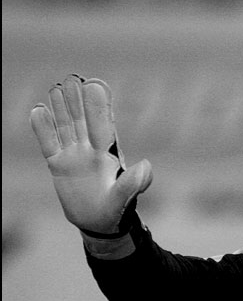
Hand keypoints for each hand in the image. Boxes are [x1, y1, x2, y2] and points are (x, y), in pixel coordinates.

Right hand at [30, 75, 151, 234]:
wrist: (98, 222)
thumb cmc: (116, 209)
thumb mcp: (124, 199)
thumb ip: (133, 183)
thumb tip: (145, 164)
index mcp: (109, 155)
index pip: (102, 126)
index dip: (98, 107)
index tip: (96, 85)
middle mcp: (91, 150)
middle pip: (82, 121)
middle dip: (78, 101)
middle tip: (74, 78)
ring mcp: (74, 155)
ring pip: (65, 127)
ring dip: (61, 109)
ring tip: (58, 87)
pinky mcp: (59, 164)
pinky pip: (48, 143)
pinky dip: (42, 128)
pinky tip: (38, 109)